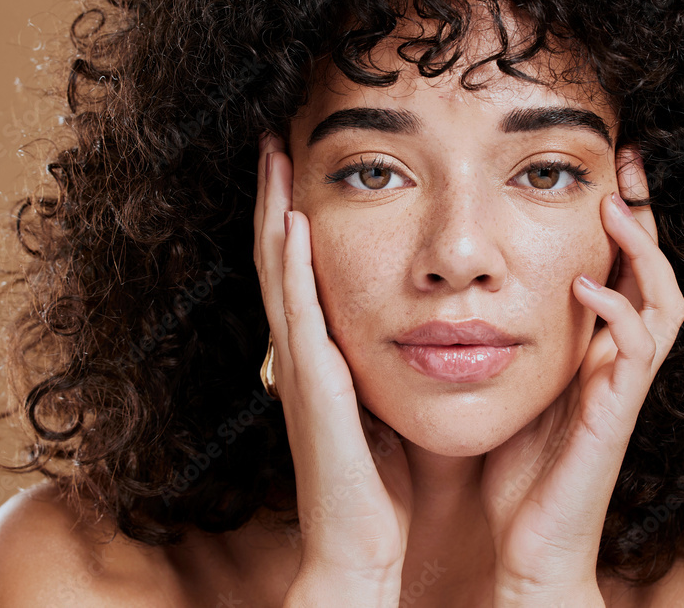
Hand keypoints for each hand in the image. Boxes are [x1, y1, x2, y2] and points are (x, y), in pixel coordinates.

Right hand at [254, 132, 412, 597]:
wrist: (364, 547)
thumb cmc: (380, 482)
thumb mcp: (384, 403)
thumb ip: (383, 361)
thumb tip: (411, 320)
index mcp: (321, 352)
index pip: (301, 267)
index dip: (292, 212)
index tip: (300, 159)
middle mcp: (302, 351)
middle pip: (278, 256)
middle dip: (273, 194)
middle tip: (273, 136)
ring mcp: (301, 367)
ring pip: (278, 273)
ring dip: (272, 210)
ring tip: (274, 155)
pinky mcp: (312, 387)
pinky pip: (299, 315)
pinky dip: (291, 265)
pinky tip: (291, 220)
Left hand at [481, 146, 683, 605]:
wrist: (527, 542)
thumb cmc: (515, 465)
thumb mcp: (508, 382)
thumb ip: (503, 336)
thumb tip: (461, 283)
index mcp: (593, 348)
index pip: (618, 268)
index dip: (618, 218)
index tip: (601, 166)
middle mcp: (618, 360)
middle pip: (655, 271)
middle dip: (645, 215)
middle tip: (628, 162)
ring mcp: (623, 386)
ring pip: (665, 302)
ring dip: (643, 251)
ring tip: (614, 208)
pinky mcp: (617, 413)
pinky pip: (639, 351)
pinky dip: (618, 312)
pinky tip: (584, 286)